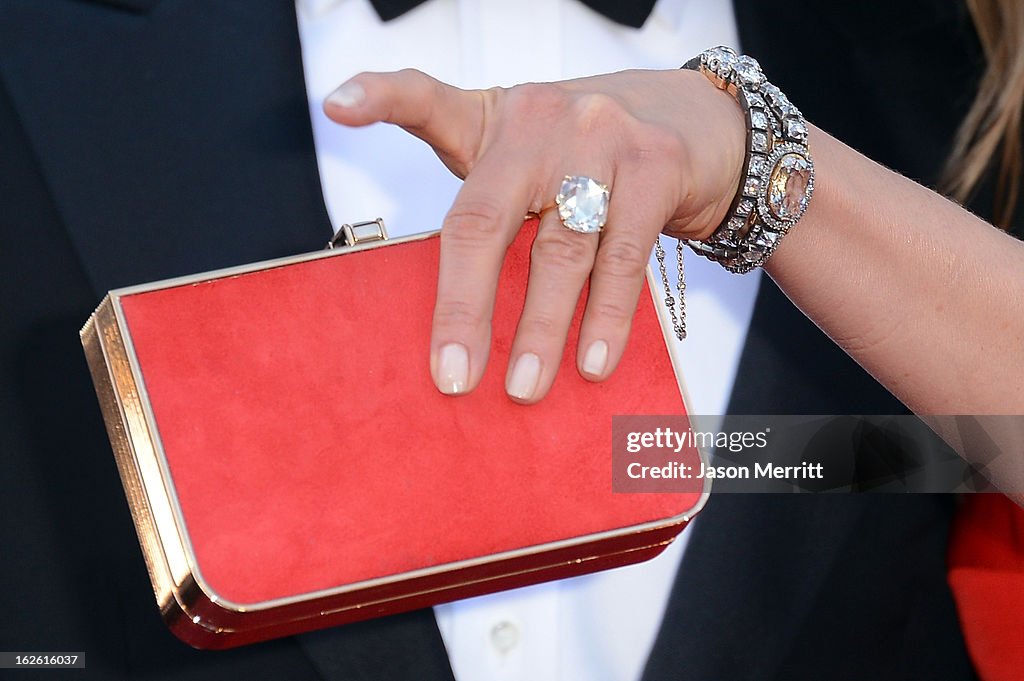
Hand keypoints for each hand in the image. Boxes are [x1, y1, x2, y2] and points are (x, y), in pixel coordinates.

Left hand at [324, 68, 744, 402]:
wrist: (694, 122)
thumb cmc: (588, 159)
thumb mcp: (528, 160)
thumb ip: (490, 213)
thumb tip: (464, 325)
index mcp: (492, 121)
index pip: (426, 100)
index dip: (380, 97)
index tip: (335, 106)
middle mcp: (539, 120)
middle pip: (485, 220)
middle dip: (464, 307)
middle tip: (454, 376)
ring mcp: (599, 138)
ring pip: (559, 251)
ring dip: (540, 330)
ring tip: (524, 388)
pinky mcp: (655, 165)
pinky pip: (622, 259)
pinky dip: (604, 318)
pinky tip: (593, 361)